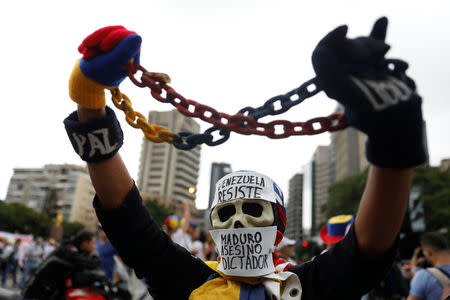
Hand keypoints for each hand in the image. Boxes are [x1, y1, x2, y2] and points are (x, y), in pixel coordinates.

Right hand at [79, 26, 141, 86]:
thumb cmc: (100, 74)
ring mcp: (118, 45)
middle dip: (100, 39)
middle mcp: (128, 50)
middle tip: (88, 46)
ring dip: (93, 40)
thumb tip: (138, 36)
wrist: (87, 80)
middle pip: (117, 31)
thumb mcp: (111, 63)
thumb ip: (124, 51)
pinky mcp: (109, 42)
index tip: (103, 47)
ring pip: (107, 32)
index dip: (114, 38)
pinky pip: (100, 35)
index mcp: (133, 56)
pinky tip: (82, 50)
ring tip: (83, 52)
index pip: (128, 36)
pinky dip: (90, 42)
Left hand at [312, 17, 425, 167]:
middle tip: (368, 58)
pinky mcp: (381, 68)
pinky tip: (381, 22)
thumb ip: (326, 64)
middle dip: (356, 45)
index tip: (344, 29)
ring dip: (372, 44)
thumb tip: (327, 42)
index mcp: (331, 80)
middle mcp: (344, 74)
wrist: (397, 122)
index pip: (323, 52)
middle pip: (344, 45)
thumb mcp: (339, 88)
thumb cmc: (367, 109)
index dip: (330, 39)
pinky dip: (378, 33)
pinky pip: (377, 46)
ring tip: (383, 54)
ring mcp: (363, 70)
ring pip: (363, 44)